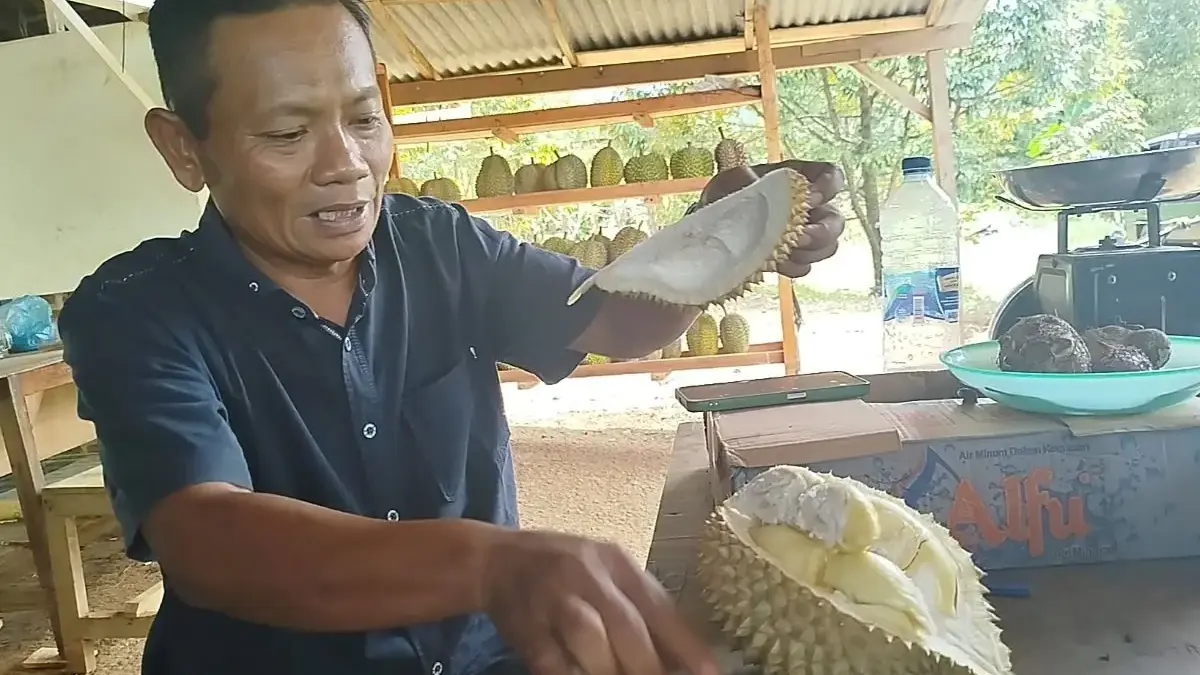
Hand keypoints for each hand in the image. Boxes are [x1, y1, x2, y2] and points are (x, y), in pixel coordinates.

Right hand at [482, 529, 718, 674]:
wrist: (497, 560)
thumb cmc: (566, 571)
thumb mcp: (606, 574)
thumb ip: (641, 608)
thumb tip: (682, 655)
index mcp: (616, 563)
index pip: (659, 606)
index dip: (686, 645)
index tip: (709, 674)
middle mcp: (587, 575)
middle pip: (627, 627)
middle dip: (649, 667)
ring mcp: (553, 599)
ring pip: (589, 639)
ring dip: (609, 670)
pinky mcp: (526, 625)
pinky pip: (552, 660)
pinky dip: (570, 674)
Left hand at [699, 160, 845, 277]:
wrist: (710, 226)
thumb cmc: (725, 194)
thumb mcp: (734, 179)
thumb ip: (757, 180)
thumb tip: (781, 192)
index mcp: (799, 179)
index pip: (832, 177)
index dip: (830, 186)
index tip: (813, 197)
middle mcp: (809, 208)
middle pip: (835, 220)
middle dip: (823, 232)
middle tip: (801, 238)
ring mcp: (803, 235)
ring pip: (827, 246)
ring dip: (811, 252)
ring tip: (786, 253)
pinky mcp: (791, 258)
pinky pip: (805, 266)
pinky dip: (794, 267)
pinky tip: (776, 265)